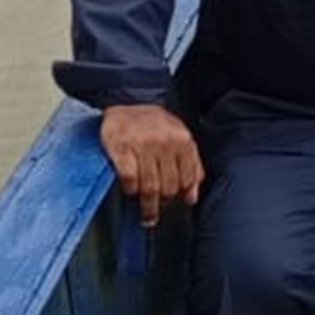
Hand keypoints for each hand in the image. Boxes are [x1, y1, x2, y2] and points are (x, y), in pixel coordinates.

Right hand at [99, 103, 203, 226]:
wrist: (125, 102)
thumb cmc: (153, 124)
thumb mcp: (178, 137)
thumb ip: (190, 164)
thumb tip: (192, 196)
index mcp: (182, 140)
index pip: (188, 178)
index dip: (182, 194)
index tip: (177, 203)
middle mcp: (165, 142)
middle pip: (168, 186)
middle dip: (163, 202)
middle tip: (157, 208)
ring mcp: (142, 145)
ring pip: (150, 187)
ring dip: (148, 205)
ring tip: (146, 212)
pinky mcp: (121, 148)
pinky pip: (130, 179)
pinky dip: (131, 189)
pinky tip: (131, 190)